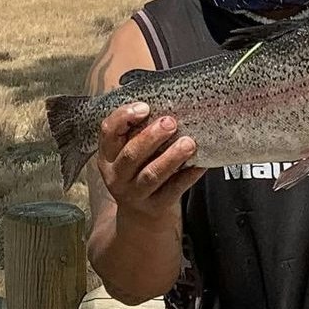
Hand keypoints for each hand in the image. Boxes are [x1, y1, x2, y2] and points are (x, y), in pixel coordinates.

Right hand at [96, 102, 204, 222]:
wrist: (140, 214)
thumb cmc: (139, 170)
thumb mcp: (128, 150)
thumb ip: (136, 128)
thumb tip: (158, 93)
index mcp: (108, 155)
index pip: (108, 132)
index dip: (123, 118)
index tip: (145, 107)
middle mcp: (117, 175)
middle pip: (131, 155)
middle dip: (151, 137)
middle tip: (171, 122)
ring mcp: (135, 193)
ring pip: (151, 175)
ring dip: (171, 158)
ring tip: (188, 143)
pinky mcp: (155, 206)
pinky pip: (173, 190)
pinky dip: (188, 177)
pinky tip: (200, 165)